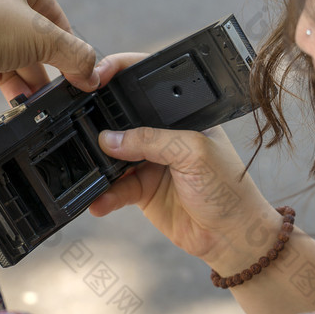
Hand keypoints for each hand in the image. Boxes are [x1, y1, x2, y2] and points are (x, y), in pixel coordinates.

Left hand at [0, 0, 98, 230]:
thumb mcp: (44, 40)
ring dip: (19, 76)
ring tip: (28, 100)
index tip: (75, 66)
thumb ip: (75, 56)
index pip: (50, 9)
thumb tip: (92, 75)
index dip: (65, 40)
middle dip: (40, 67)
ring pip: (2, 50)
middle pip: (25, 34)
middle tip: (53, 92)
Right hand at [89, 54, 281, 269]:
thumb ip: (152, 140)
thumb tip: (110, 139)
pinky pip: (116, 189)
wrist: (231, 236)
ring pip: (114, 158)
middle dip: (101, 125)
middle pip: (122, 122)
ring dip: (101, 166)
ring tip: (93, 172)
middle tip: (83, 130)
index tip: (96, 78)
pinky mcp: (142, 191)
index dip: (120, 77)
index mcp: (181, 116)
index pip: (145, 88)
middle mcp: (163, 136)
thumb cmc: (228, 187)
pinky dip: (105, 195)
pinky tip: (100, 201)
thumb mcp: (194, 153)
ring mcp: (150, 163)